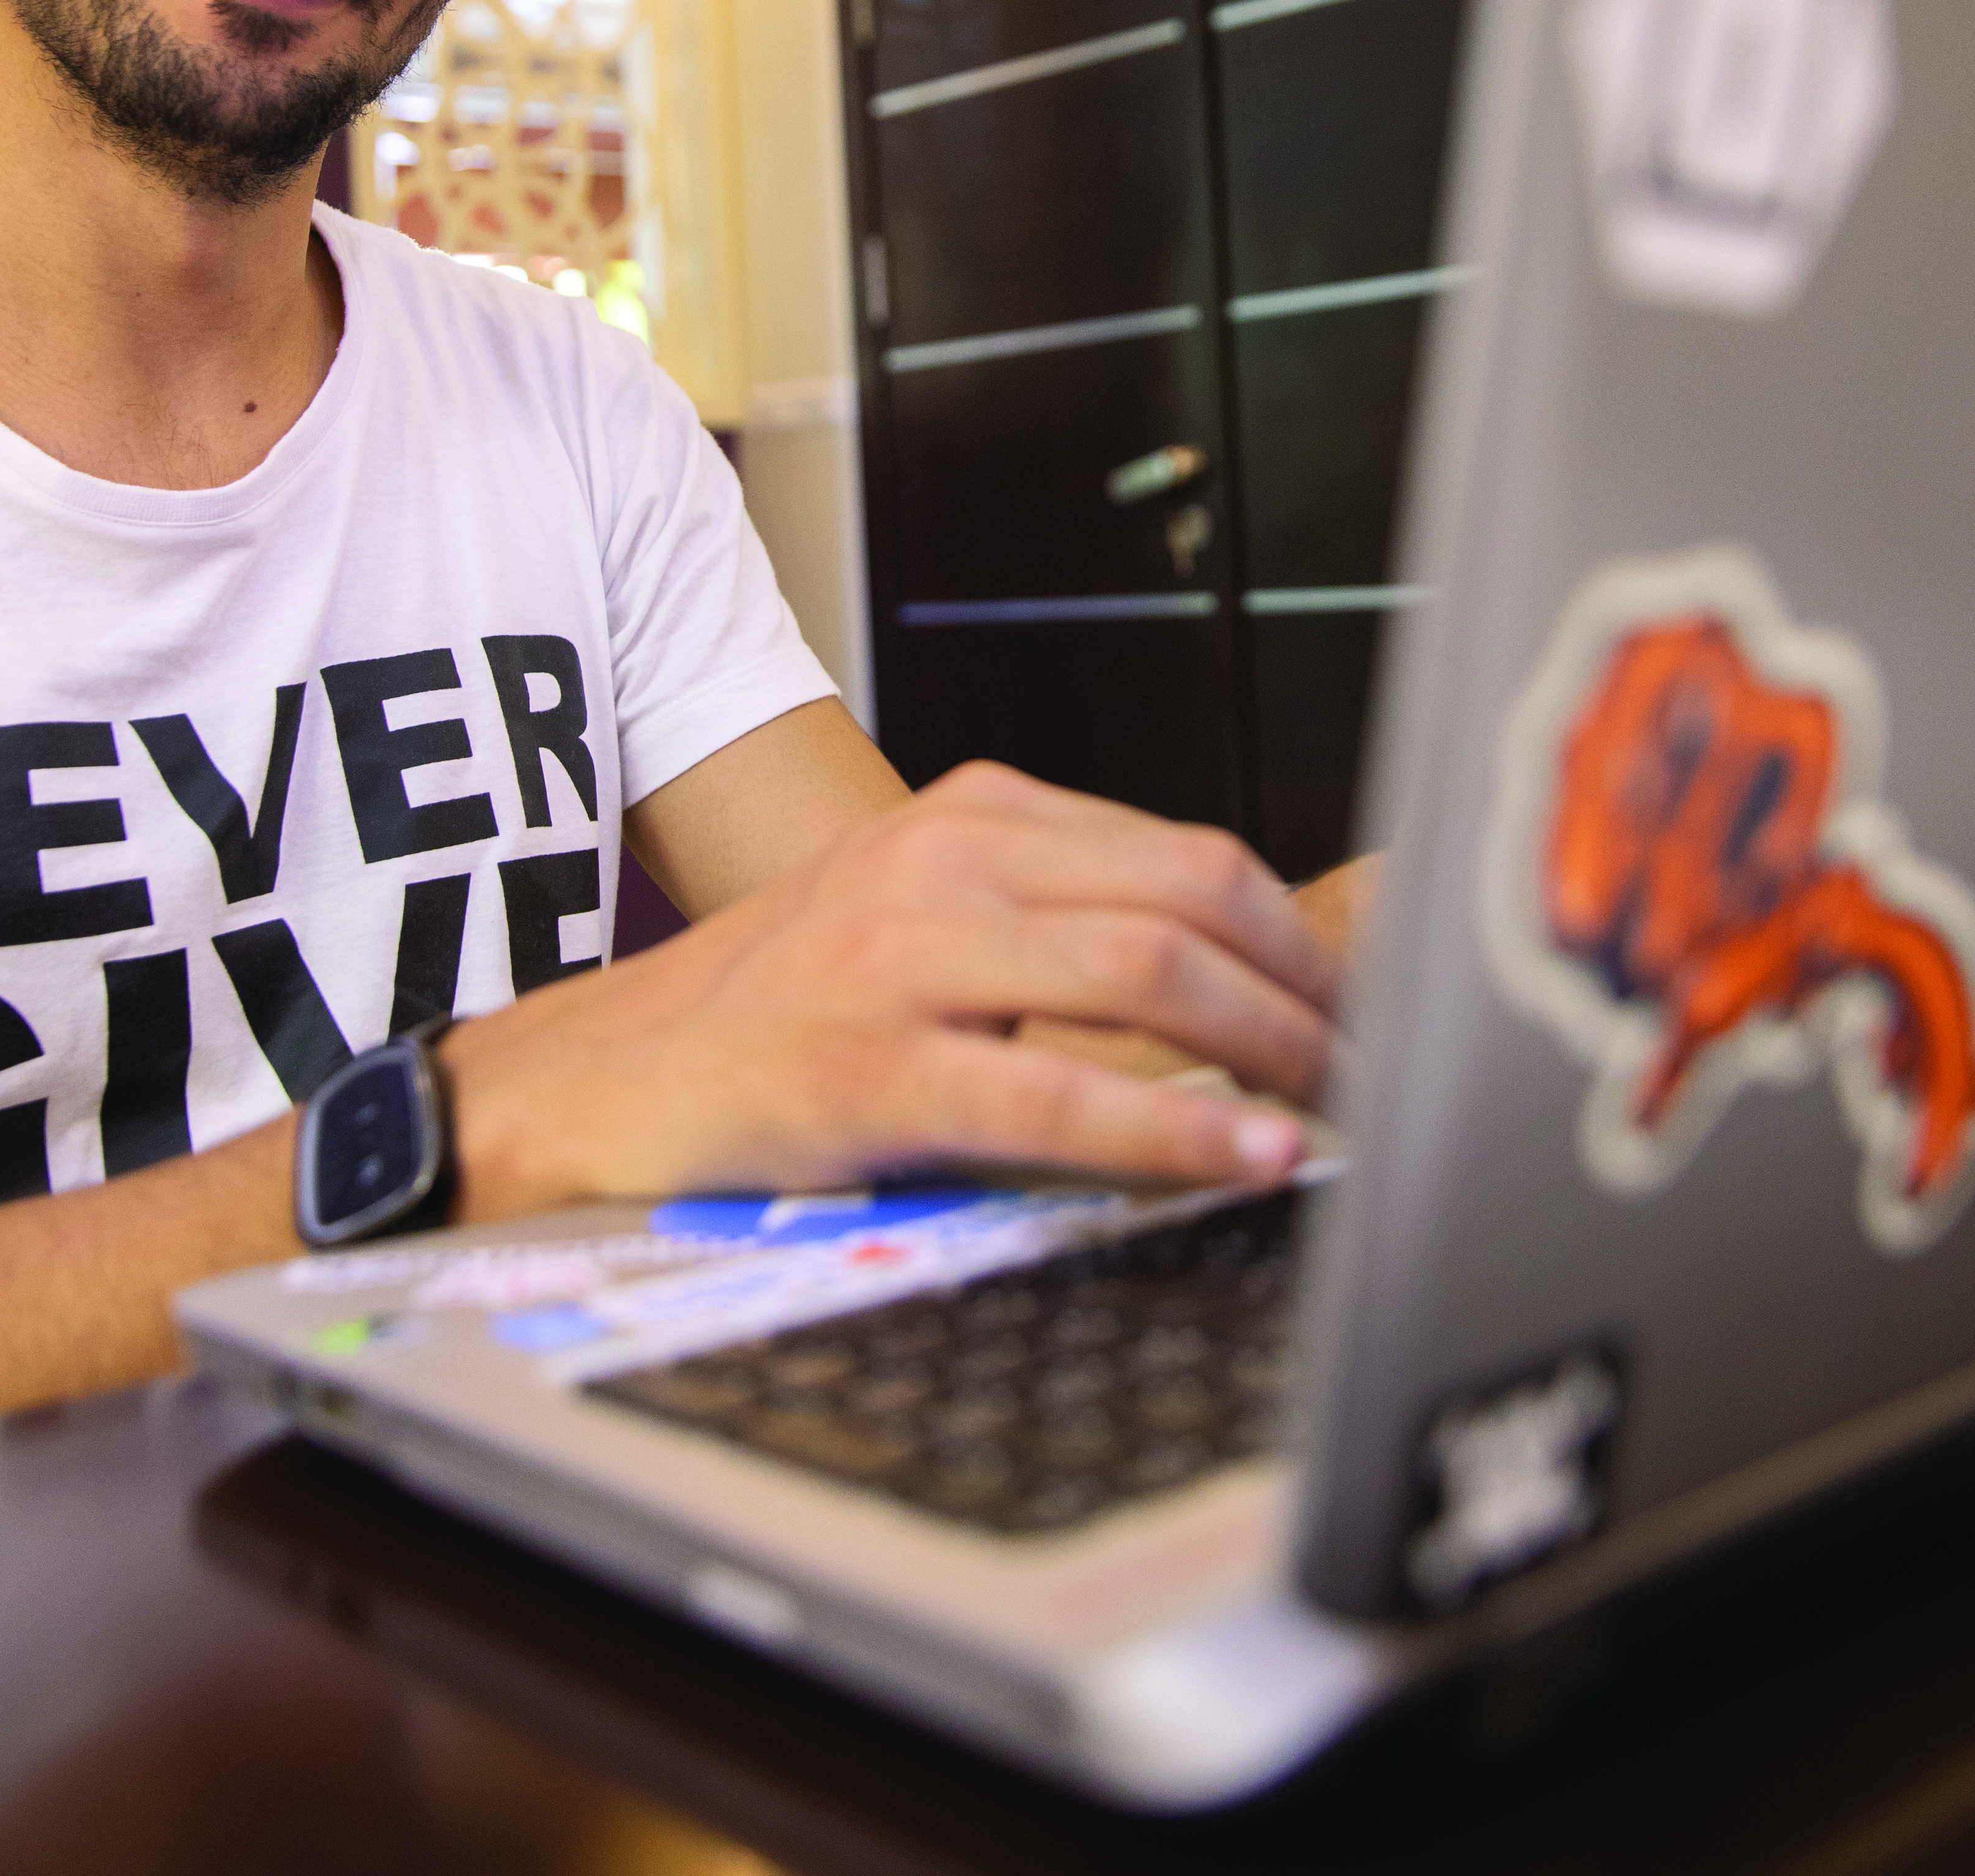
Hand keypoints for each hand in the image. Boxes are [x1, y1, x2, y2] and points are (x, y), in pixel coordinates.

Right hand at [440, 761, 1339, 1214]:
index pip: (1186, 851)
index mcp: (967, 817)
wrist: (600, 1076)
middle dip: (1310, 989)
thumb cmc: (775, 1013)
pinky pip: (1059, 1091)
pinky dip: (1176, 1129)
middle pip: (1191, 897)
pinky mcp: (870, 1068)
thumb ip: (1052, 927)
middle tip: (1375, 1065)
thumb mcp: (918, 924)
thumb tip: (1229, 989)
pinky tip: (1247, 1157)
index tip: (1363, 1004)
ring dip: (1272, 1049)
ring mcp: (903, 961)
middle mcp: (942, 864)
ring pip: (1146, 974)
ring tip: (1337, 1109)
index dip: (1299, 933)